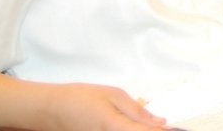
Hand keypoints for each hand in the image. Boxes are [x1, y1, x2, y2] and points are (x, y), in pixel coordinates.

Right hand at [39, 83, 164, 129]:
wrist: (49, 110)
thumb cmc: (79, 99)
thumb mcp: (113, 95)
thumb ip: (138, 111)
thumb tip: (160, 122)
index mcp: (115, 127)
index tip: (173, 127)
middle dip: (151, 130)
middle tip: (160, 124)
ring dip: (139, 130)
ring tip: (145, 124)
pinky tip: (130, 126)